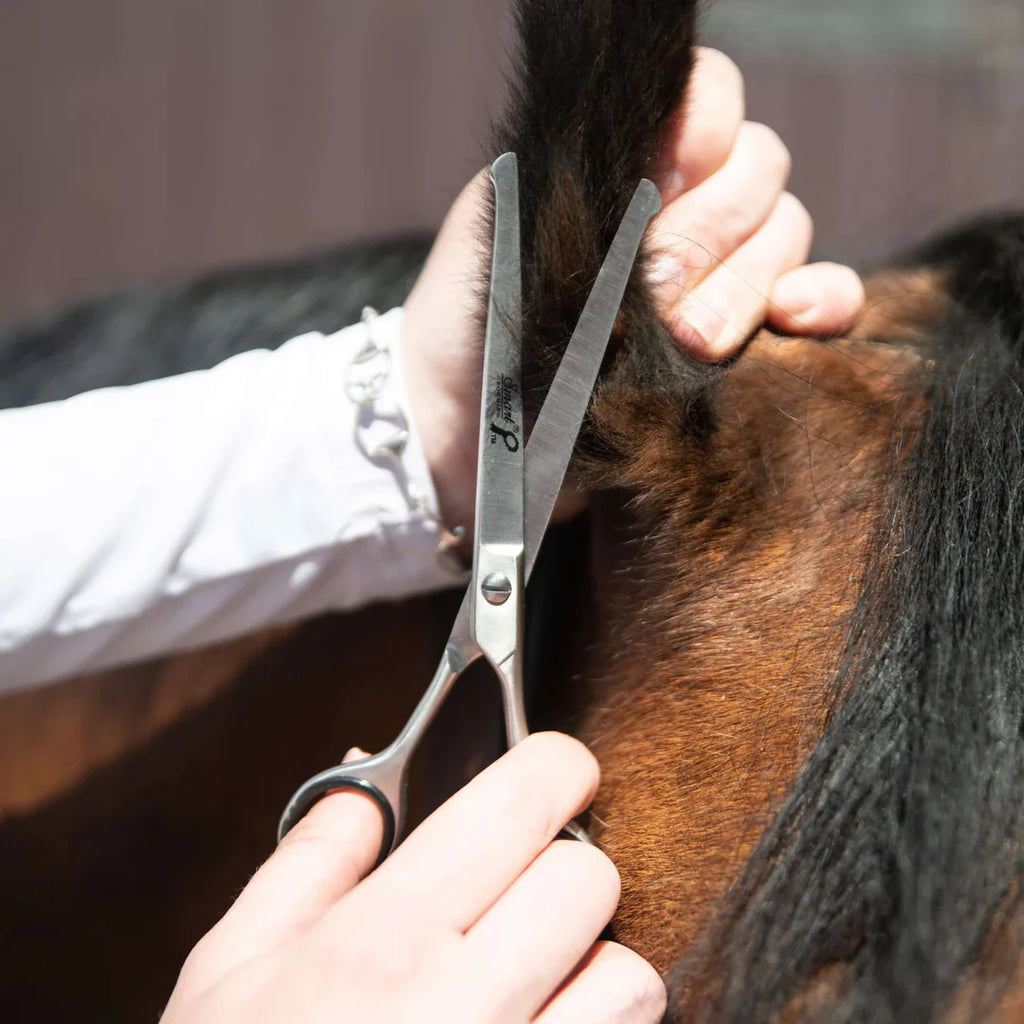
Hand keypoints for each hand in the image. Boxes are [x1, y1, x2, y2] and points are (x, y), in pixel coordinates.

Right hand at [162, 733, 664, 1023]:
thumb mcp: (229, 975)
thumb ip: (305, 864)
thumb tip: (361, 788)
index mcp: (379, 943)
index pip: (520, 805)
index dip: (554, 765)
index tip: (556, 768)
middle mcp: (461, 1009)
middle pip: (590, 878)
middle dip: (564, 866)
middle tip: (521, 888)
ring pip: (630, 975)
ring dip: (594, 964)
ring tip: (532, 979)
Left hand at [402, 47, 864, 527]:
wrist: (472, 439)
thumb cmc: (473, 333)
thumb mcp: (511, 232)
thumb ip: (591, 174)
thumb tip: (674, 160)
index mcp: (629, 165)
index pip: (711, 96)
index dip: (702, 130)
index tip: (662, 185)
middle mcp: (686, 209)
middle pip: (759, 168)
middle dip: (708, 235)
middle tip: (658, 297)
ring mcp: (725, 276)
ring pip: (789, 230)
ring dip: (745, 285)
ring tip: (689, 344)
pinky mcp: (752, 344)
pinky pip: (826, 297)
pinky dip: (824, 300)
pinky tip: (794, 319)